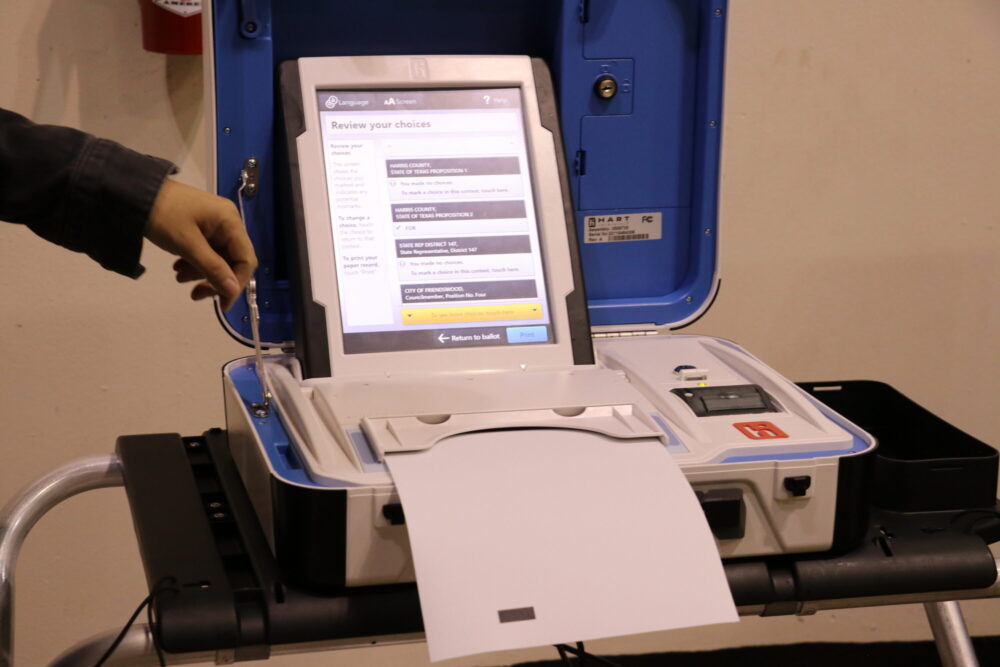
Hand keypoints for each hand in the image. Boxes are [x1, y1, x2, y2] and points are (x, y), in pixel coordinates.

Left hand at [145, 179, 256, 310]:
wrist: (133, 192)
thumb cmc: (163, 216)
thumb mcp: (187, 245)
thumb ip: (213, 269)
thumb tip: (233, 292)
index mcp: (230, 222)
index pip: (246, 260)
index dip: (236, 284)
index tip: (222, 304)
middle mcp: (228, 222)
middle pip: (232, 260)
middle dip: (215, 280)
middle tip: (196, 295)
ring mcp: (215, 224)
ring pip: (218, 258)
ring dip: (201, 272)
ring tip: (179, 277)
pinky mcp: (202, 226)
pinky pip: (207, 250)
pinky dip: (195, 262)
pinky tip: (178, 266)